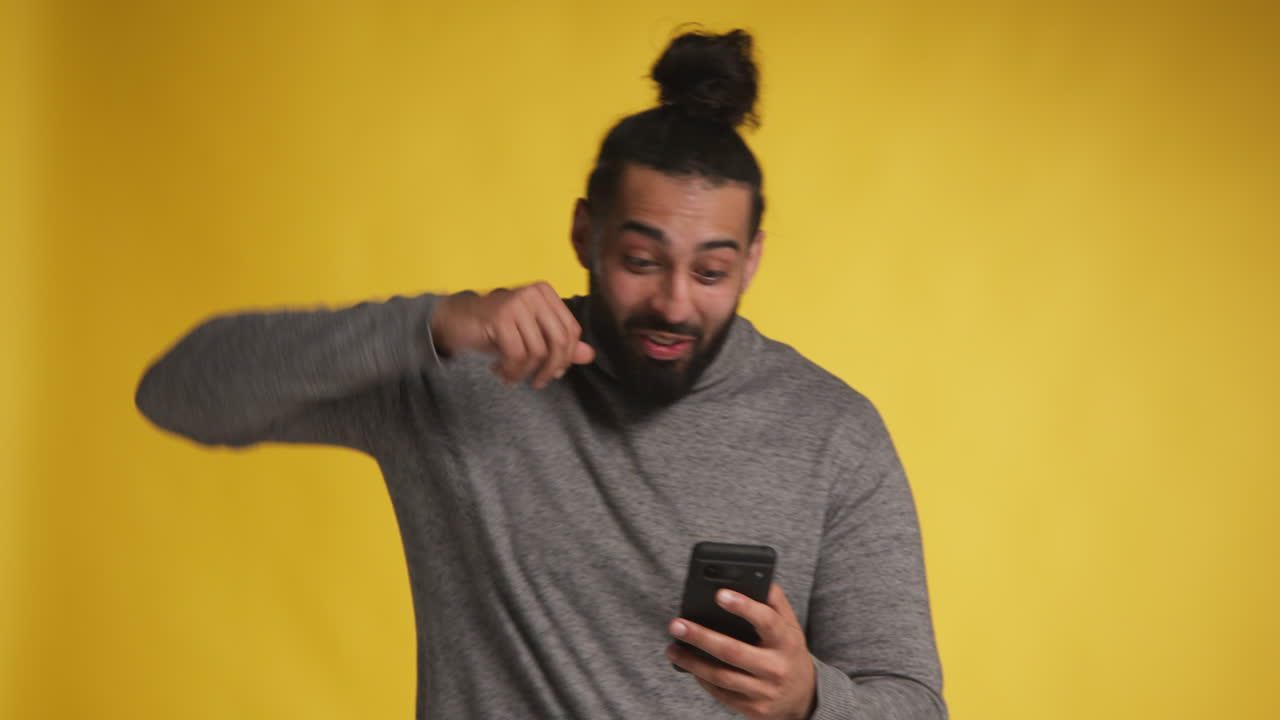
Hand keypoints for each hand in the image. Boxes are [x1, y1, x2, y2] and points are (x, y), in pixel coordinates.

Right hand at [431, 283, 594, 387]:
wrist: (455, 320)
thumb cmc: (495, 328)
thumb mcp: (531, 336)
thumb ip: (559, 344)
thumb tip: (589, 355)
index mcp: (545, 292)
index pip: (571, 330)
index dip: (566, 357)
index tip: (554, 373)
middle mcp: (534, 293)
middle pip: (559, 341)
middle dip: (550, 368)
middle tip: (538, 382)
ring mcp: (517, 302)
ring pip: (537, 351)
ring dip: (525, 372)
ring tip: (512, 376)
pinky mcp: (500, 316)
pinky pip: (517, 354)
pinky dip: (512, 371)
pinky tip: (501, 372)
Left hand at [667, 583, 816, 719]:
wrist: (805, 697)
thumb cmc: (789, 652)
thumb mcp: (791, 626)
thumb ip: (775, 601)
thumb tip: (757, 577)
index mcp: (786, 641)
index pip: (766, 621)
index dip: (744, 606)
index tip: (720, 594)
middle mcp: (776, 668)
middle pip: (733, 651)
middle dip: (701, 637)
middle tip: (677, 624)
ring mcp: (764, 691)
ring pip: (721, 676)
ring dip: (692, 662)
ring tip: (672, 648)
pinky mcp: (752, 709)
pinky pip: (721, 694)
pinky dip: (701, 679)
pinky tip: (688, 665)